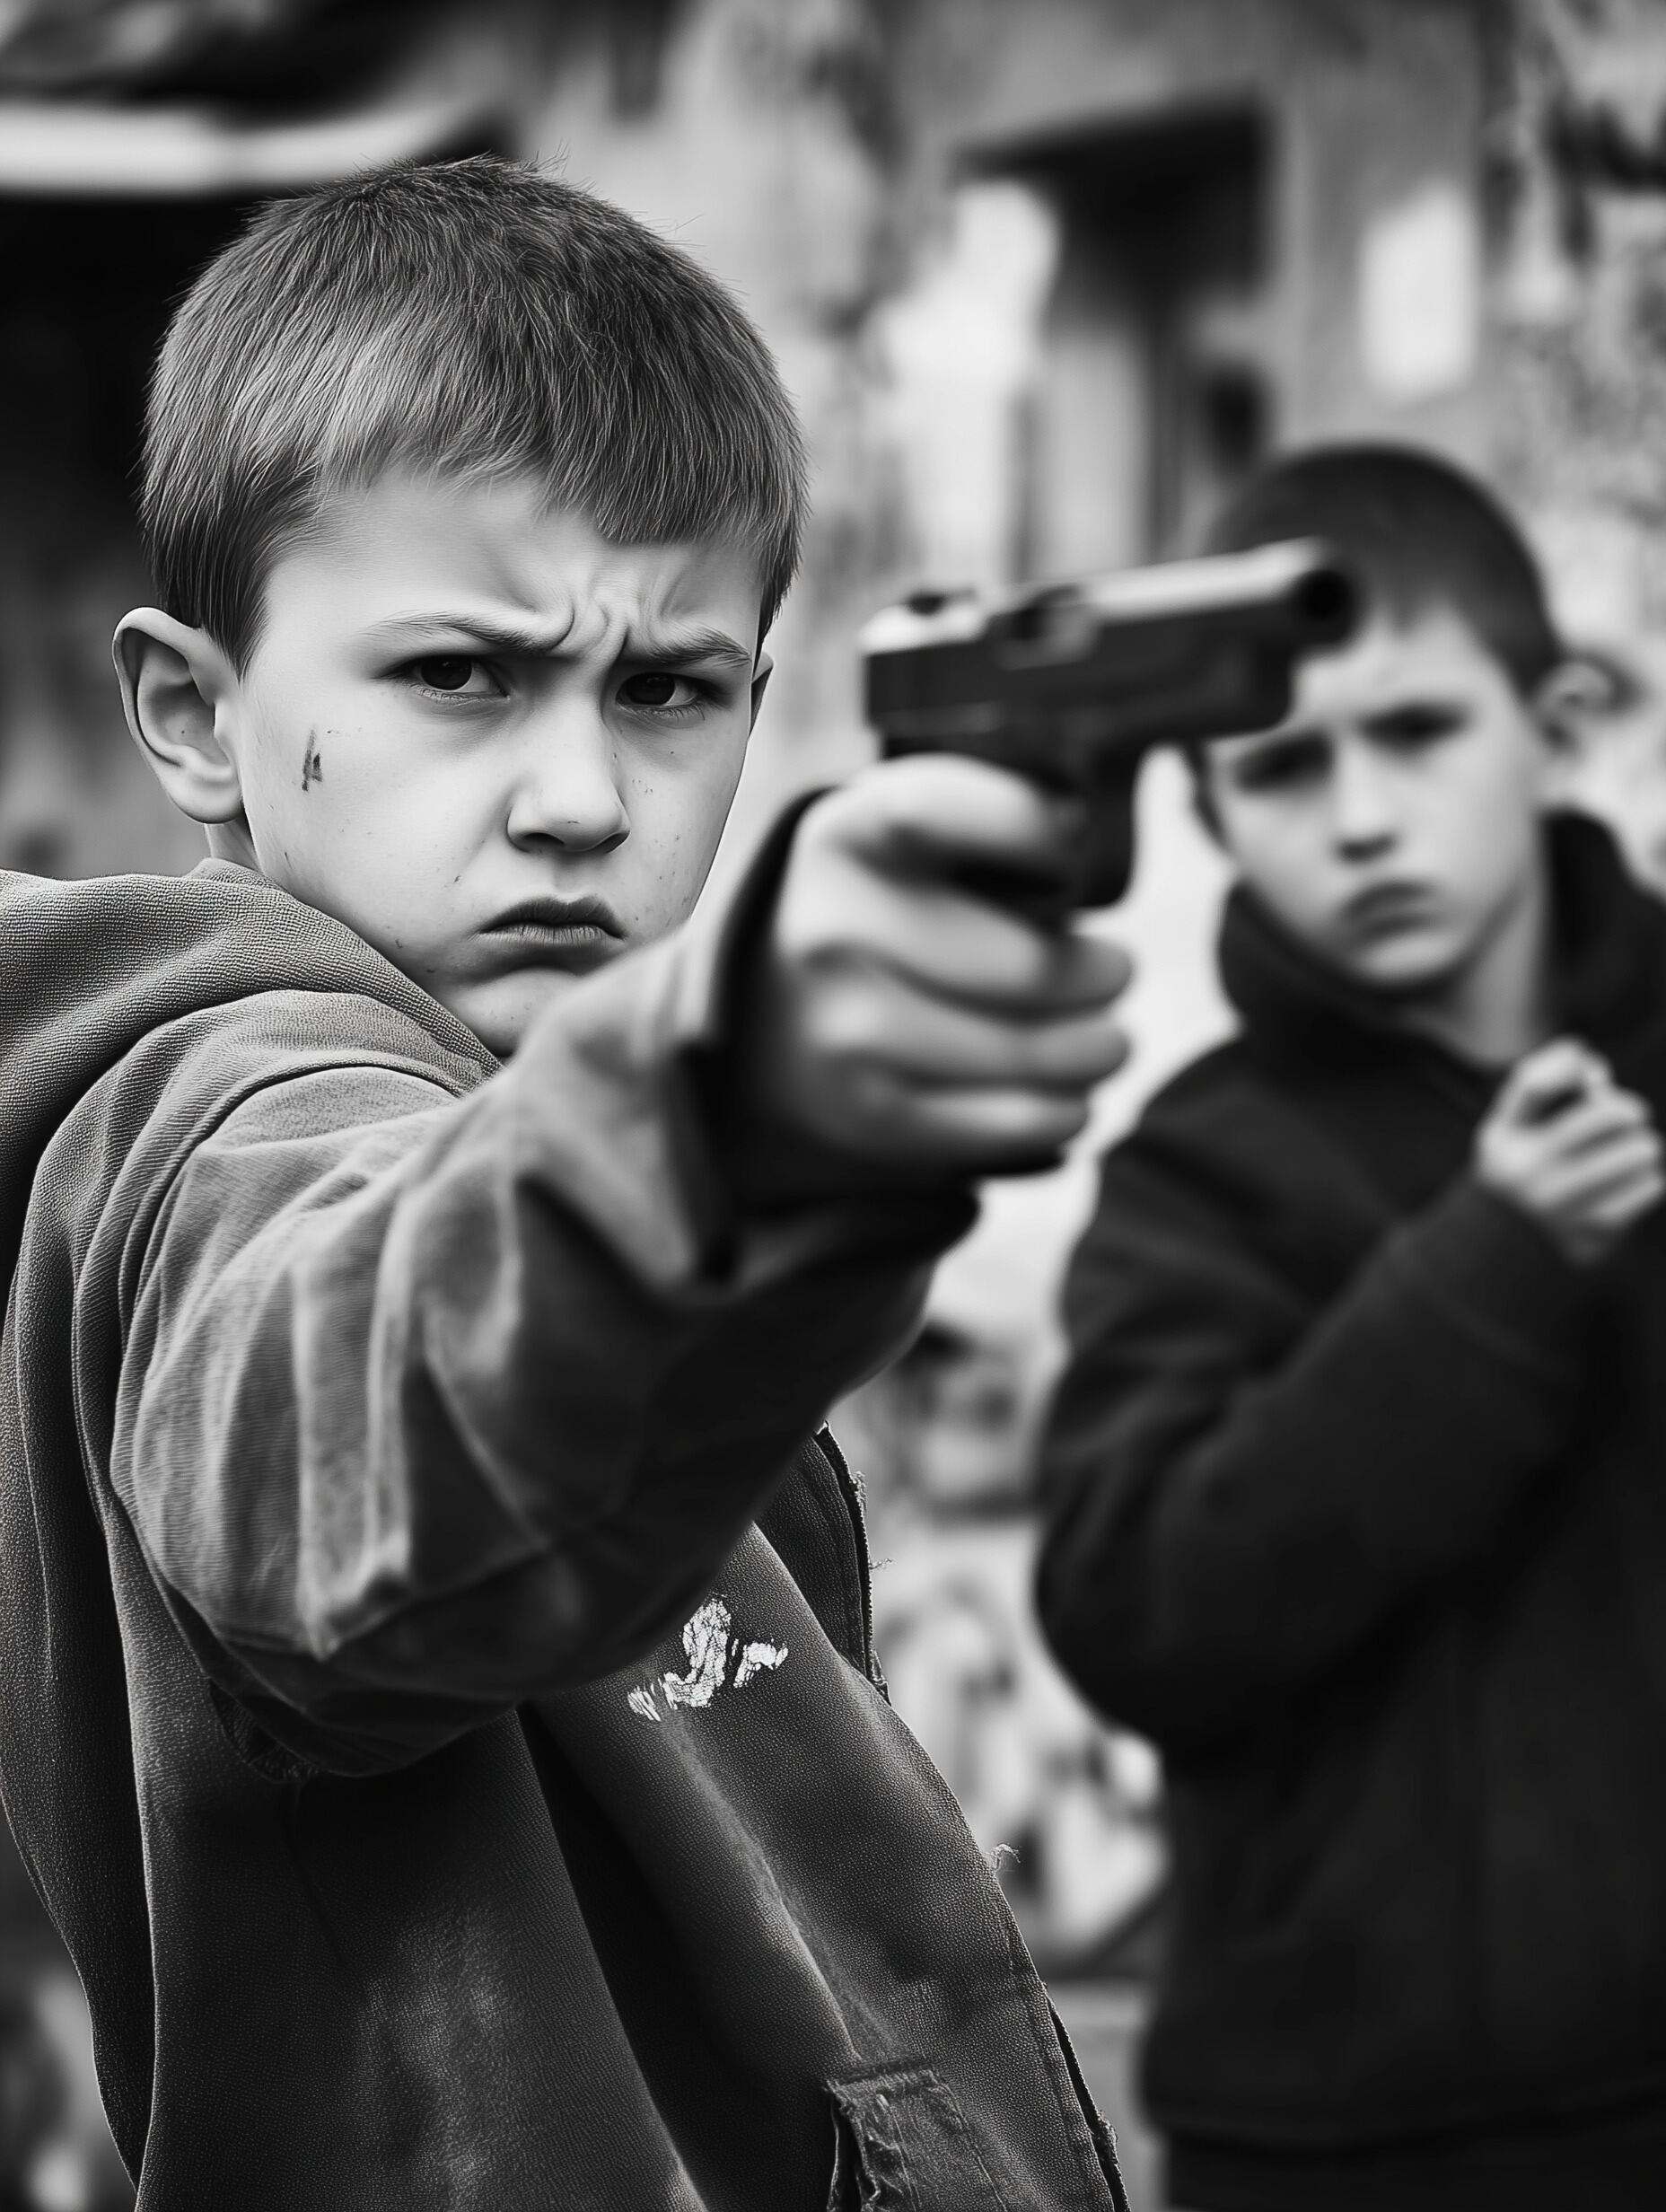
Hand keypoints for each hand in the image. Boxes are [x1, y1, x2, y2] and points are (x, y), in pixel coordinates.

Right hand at [736, 756, 1130, 1194]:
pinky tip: (1073, 1096)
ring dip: (1095, 1051)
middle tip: (1118, 972)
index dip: (1026, 827)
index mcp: (845, 837)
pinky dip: (1061, 1112)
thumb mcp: (914, 838)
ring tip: (1109, 1042)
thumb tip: (1078, 827)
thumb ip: (991, 817)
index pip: (935, 811)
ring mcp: (843, 1029)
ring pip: (1025, 1052)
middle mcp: (829, 930)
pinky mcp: (868, 1113)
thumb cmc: (897, 908)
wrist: (780, 1017)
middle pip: (1024, 965)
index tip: (1073, 853)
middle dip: (1100, 974)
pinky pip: (1007, 1123)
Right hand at [1474, 1038, 1664, 1266]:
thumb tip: (1592, 1066)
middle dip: (1630, 1111)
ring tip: (1629, 1157)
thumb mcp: (1510, 1123)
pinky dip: (1648, 1181)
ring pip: (1641, 1150)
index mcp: (1505, 1140)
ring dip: (1642, 1149)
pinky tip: (1629, 1186)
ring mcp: (1564, 1205)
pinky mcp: (1597, 1232)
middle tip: (1629, 1121)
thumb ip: (1538, 1080)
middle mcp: (1529, 1172)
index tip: (1594, 1077)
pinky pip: (1651, 1186)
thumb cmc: (1522, 1167)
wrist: (1508, 1253)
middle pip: (1612, 1113)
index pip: (1536, 1084)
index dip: (1571, 1066)